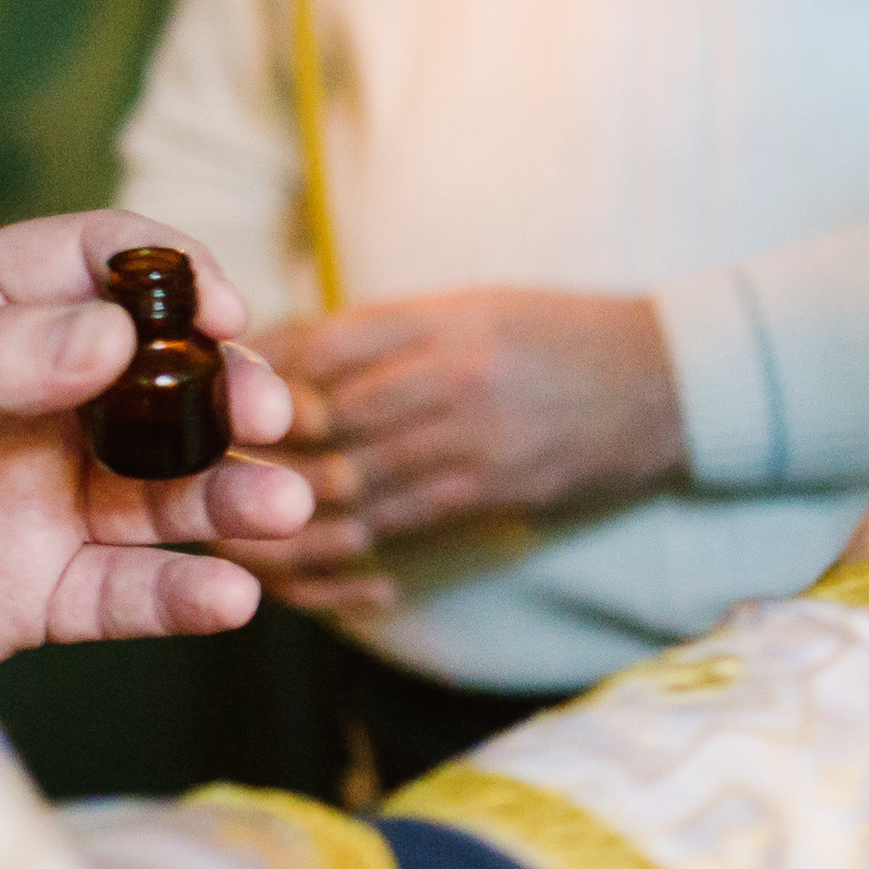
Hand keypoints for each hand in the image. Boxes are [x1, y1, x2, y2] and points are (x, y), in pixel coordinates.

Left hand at [0, 211, 314, 669]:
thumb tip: (113, 335)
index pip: (91, 264)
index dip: (168, 274)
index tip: (216, 309)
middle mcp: (25, 406)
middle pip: (159, 379)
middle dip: (228, 390)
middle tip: (264, 413)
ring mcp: (41, 501)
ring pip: (168, 490)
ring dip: (237, 496)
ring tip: (281, 507)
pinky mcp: (41, 595)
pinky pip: (130, 592)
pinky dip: (187, 597)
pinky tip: (226, 596)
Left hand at [215, 288, 687, 609]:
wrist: (675, 384)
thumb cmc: (569, 337)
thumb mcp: (478, 308)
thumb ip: (387, 330)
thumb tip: (283, 349)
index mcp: (444, 318)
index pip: (324, 346)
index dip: (261, 376)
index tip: (215, 396)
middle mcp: (453, 375)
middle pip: (323, 417)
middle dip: (254, 448)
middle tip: (194, 473)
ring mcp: (475, 439)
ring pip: (350, 481)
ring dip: (284, 509)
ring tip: (227, 525)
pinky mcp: (496, 492)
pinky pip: (400, 524)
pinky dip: (346, 547)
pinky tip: (308, 560)